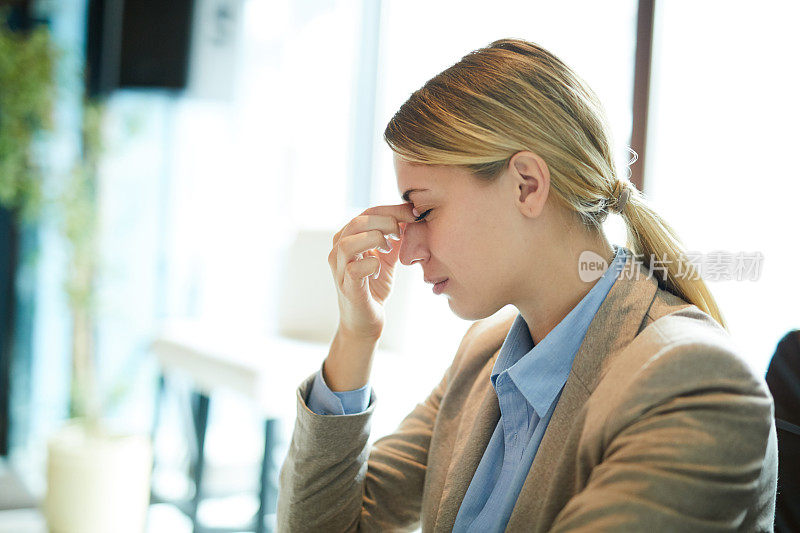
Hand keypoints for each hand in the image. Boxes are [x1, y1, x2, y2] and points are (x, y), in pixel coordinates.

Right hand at [328, 203, 415, 339]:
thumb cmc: (373, 289)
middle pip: (357, 222)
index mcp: (348, 240)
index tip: (414, 213)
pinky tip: (379, 271)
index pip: (367, 214)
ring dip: (374, 240)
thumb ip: (394, 240)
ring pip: (348, 243)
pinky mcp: (347, 287)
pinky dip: (372, 265)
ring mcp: (339, 270)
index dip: (392, 210)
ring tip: (388, 248)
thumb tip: (410, 219)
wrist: (365, 323)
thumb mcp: (386, 259)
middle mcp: (338, 251)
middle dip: (385, 221)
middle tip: (402, 232)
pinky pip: (355, 269)